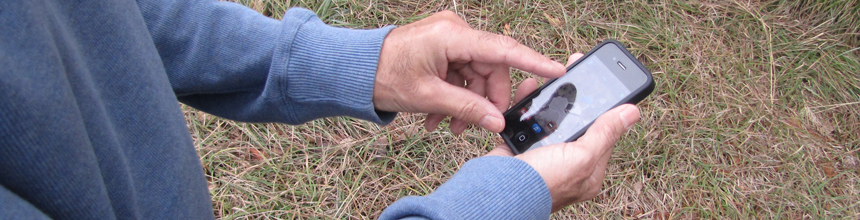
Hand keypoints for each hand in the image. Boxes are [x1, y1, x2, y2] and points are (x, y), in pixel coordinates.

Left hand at [373, 11, 565, 133]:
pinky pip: (461, 74)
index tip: (556, 71)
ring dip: (466, 104)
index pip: (503, 49)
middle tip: (471, 127)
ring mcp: (449, 39)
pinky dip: (454, 96)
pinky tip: (438, 118)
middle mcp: (455, 31)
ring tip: (447, 127)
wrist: (352, 69)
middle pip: (491, 68)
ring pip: (476, 75)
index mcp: (453, 35)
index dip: (532, 61)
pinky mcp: (442, 48)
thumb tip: (497, 122)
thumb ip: (467, 109)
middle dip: (484, 100)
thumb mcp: (427, 97)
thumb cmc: (382, 75)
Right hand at [485, 54, 640, 211]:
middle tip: (577, 67)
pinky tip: (529, 89)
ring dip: (550, 96)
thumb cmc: (542, 183)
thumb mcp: (581, 157)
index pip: (604, 131)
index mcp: (588, 169)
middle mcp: (567, 162)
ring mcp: (544, 154)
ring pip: (551, 118)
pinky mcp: (522, 147)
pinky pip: (528, 120)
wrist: (497, 192)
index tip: (605, 78)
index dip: (605, 104)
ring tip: (552, 75)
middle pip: (576, 120)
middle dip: (576, 95)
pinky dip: (527, 104)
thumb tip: (632, 112)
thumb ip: (605, 133)